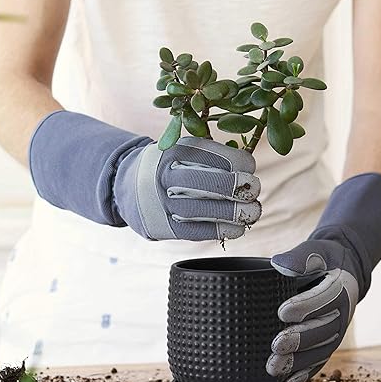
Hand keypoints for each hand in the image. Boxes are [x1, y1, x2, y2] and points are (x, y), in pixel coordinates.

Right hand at [116, 137, 261, 240]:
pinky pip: (199, 231)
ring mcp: (164, 204)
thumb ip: (211, 155)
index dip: (241, 163)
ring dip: (237, 213)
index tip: (250, 167)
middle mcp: (167, 177)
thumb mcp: (183, 149)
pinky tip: (237, 227)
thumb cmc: (168, 166)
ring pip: (207, 211)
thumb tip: (249, 166)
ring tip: (252, 211)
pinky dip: (223, 230)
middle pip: (211, 184)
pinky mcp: (165, 227)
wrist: (126, 186)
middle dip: (241, 188)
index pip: (215, 157)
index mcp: (174, 151)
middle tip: (253, 189)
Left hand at [265, 172, 380, 381]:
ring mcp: (335, 333)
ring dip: (298, 362)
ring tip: (274, 368)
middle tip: (277, 345)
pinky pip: (317, 363)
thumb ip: (300, 257)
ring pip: (319, 351)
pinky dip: (302, 376)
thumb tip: (279, 263)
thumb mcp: (316, 252)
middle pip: (322, 330)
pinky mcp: (326, 346)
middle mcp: (341, 315)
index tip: (282, 312)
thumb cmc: (323, 261)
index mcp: (340, 288)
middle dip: (299, 340)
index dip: (305, 306)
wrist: (342, 273)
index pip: (324, 299)